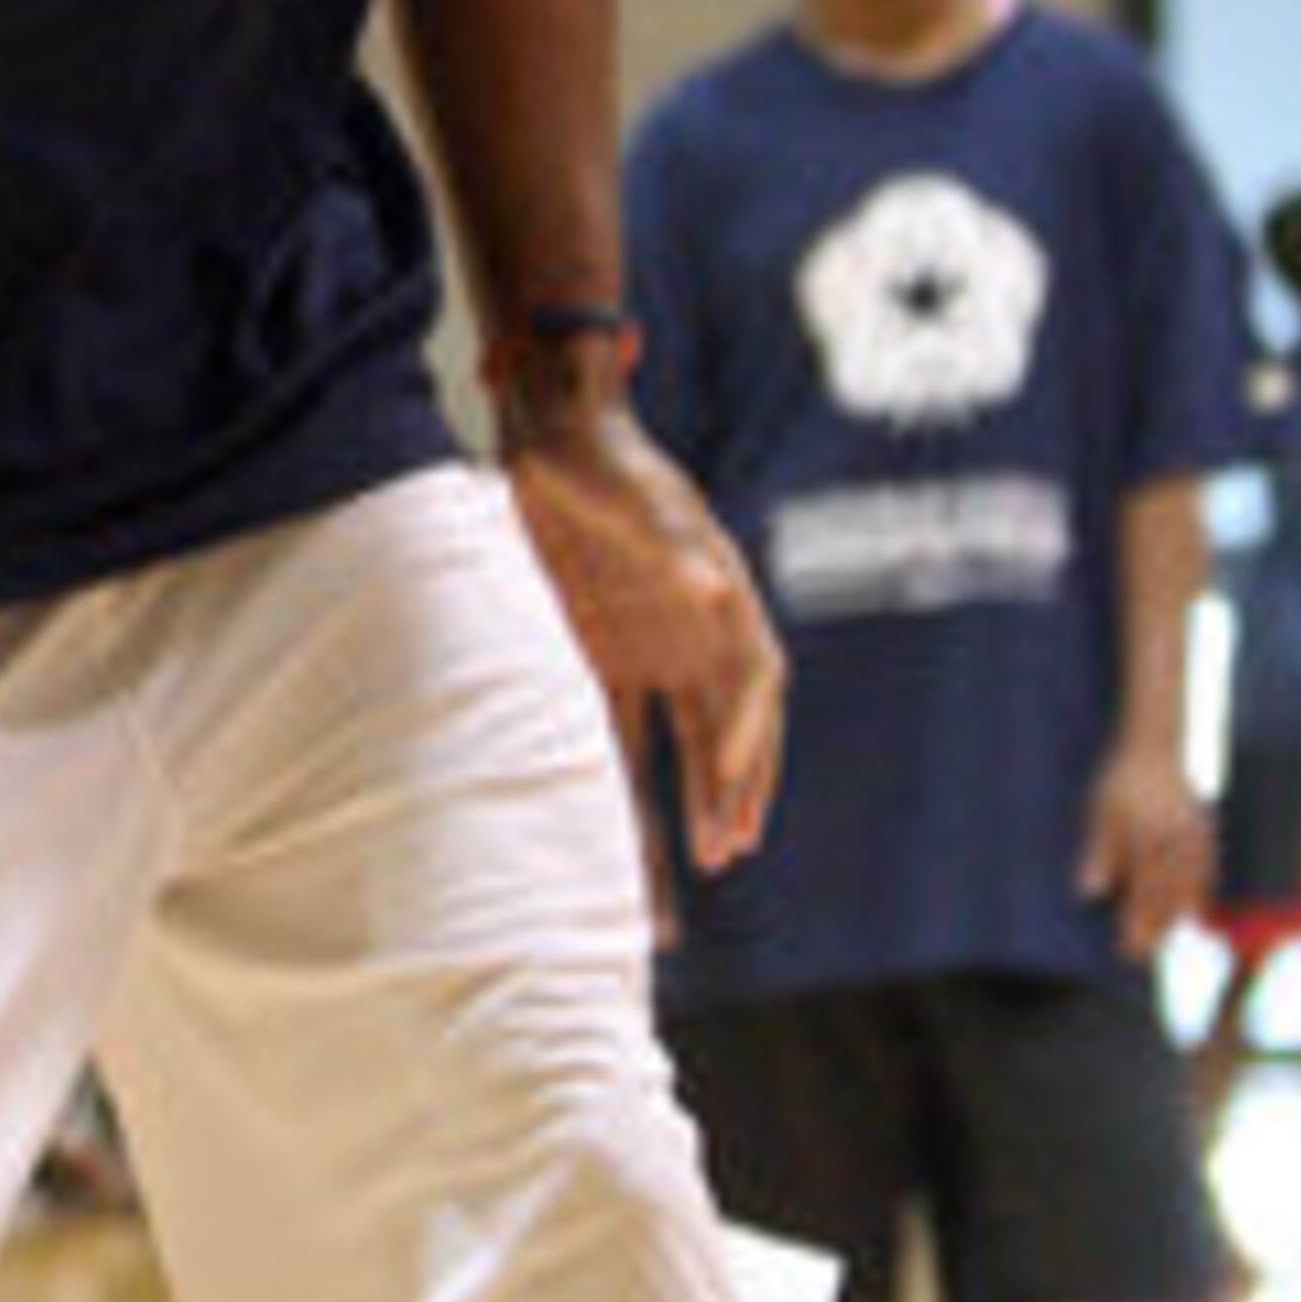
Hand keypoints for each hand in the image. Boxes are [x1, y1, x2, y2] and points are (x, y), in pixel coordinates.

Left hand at [501, 395, 785, 871]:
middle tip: (730, 851)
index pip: (753, 676)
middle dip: (733, 788)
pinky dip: (628, 780)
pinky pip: (624, 731)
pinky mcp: (606, 656)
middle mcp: (695, 631)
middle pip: (729, 723)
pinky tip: (624, 831)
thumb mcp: (629, 494)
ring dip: (694, 799)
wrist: (548, 439)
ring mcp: (653, 649)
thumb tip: (714, 587)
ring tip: (703, 862)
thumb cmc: (598, 461)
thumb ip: (666, 541)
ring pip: (685, 740)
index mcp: (717, 594)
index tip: (728, 779)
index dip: (748, 730)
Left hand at [1077, 737, 1210, 956]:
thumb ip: (1097, 853)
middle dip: (1156, 927)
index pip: (1142, 892)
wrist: (1156, 745)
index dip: (1136, 924)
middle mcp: (1174, 839)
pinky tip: (1194, 908)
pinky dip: (1200, 889)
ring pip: (1190, 884)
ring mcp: (1193, 834)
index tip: (1126, 950)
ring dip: (1179, 914)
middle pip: (1167, 894)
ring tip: (1169, 938)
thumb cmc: (1120, 781)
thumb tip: (1088, 894)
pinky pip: (1205, 866)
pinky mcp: (1203, 828)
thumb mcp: (1099, 812)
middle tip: (1144, 954)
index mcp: (1145, 835)